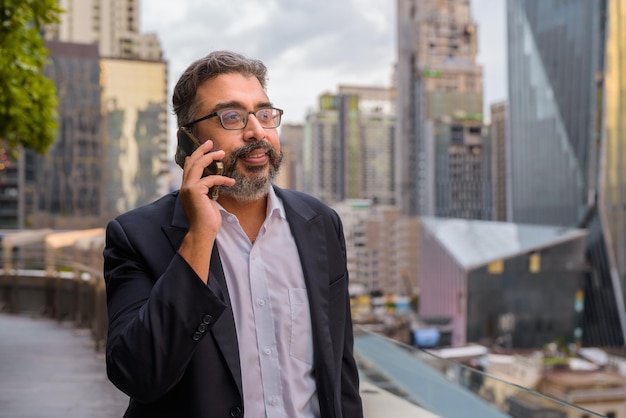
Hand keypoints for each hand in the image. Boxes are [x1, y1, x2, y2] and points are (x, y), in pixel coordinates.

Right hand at [178, 139, 234, 281]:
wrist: (203, 232)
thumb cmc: (207, 220)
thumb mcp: (208, 200)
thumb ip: (208, 189)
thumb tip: (214, 181)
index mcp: (187, 188)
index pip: (188, 167)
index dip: (195, 156)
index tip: (204, 149)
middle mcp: (185, 186)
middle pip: (191, 162)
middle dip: (202, 151)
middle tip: (211, 143)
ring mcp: (188, 188)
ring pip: (197, 165)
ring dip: (210, 157)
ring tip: (221, 153)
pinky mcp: (195, 191)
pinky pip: (210, 179)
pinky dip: (222, 179)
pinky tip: (231, 182)